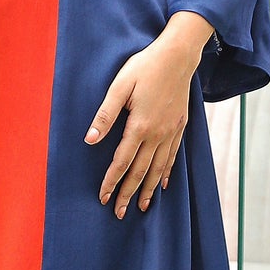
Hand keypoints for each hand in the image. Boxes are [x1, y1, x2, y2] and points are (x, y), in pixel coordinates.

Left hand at [86, 27, 206, 217]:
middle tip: (119, 213)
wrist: (178, 56)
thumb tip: (90, 139)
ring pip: (157, 168)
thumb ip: (105, 114)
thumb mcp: (119, 86)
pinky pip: (172, 157)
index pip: (121, 161)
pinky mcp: (179, 127)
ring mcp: (170, 132)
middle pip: (140, 171)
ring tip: (140, 207)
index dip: (111, 181)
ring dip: (147, 190)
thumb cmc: (145, 67)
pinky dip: (166, 173)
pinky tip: (163, 185)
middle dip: (127, 193)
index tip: (103, 197)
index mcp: (139, 125)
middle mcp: (156, 134)